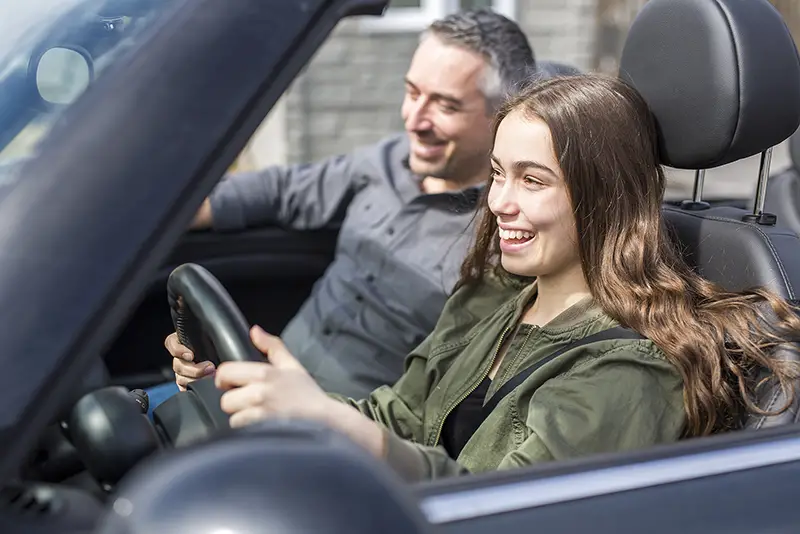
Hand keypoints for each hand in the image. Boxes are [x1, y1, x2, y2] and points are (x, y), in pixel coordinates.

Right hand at [164, 332, 215, 390]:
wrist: (226, 360)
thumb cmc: (217, 344)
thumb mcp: (209, 335)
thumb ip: (204, 333)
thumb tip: (213, 333)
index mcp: (182, 341)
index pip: (171, 343)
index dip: (178, 350)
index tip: (190, 355)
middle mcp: (180, 357)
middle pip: (178, 365)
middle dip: (194, 369)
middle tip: (210, 367)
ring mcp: (182, 372)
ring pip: (181, 378)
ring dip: (196, 379)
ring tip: (211, 376)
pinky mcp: (186, 384)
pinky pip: (183, 388)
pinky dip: (192, 389)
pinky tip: (203, 386)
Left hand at [215, 326, 385, 456]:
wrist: (325, 420)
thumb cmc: (308, 394)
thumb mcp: (292, 365)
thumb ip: (272, 346)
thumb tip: (254, 330)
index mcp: (264, 373)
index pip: (225, 372)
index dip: (225, 379)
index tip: (233, 385)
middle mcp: (259, 392)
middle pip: (225, 400)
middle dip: (236, 402)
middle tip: (251, 404)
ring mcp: (260, 413)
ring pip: (233, 417)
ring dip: (243, 418)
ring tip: (259, 417)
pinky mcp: (262, 430)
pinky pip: (242, 431)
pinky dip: (249, 431)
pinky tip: (262, 427)